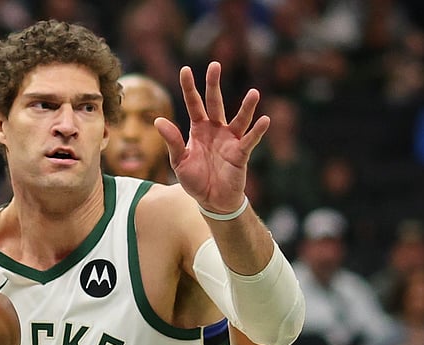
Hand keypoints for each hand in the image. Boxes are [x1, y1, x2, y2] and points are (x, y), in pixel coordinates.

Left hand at [155, 62, 269, 214]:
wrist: (211, 200)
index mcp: (198, 129)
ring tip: (254, 93)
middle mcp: (215, 130)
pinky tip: (265, 120)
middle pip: (215, 103)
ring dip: (246, 107)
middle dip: (213, 85)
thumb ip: (172, 141)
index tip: (185, 69)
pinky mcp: (241, 153)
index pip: (193, 104)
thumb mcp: (178, 161)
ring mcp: (230, 140)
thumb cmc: (195, 180)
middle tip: (215, 65)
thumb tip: (158, 121)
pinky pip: (250, 140)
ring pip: (239, 119)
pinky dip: (257, 131)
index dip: (189, 88)